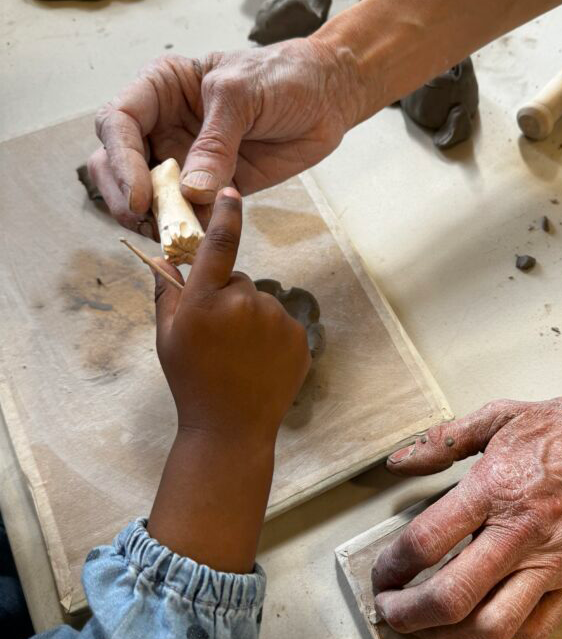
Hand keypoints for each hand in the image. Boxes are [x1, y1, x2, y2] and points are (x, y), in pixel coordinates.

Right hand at [88, 39, 359, 234]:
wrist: (326, 99)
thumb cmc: (283, 78)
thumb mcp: (243, 95)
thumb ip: (215, 142)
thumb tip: (191, 192)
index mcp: (160, 90)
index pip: (117, 123)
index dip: (121, 162)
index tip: (141, 197)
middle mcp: (164, 127)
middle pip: (118, 165)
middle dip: (125, 197)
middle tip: (148, 223)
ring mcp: (186, 161)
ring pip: (150, 197)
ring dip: (156, 220)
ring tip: (177, 237)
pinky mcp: (212, 189)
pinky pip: (191, 216)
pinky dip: (190, 232)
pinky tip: (200, 242)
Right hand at [152, 187, 310, 440]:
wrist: (231, 429)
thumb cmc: (192, 382)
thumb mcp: (167, 337)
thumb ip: (167, 292)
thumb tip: (166, 257)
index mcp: (206, 302)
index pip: (219, 244)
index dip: (226, 213)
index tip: (232, 191)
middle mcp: (245, 304)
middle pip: (238, 280)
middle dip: (228, 297)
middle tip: (219, 336)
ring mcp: (278, 322)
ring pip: (261, 304)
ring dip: (251, 319)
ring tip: (240, 355)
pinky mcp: (300, 338)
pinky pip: (282, 324)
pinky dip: (272, 336)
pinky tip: (259, 363)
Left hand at [372, 394, 561, 638]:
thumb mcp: (500, 416)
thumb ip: (443, 440)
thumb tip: (399, 461)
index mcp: (494, 488)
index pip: (427, 541)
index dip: (393, 566)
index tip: (382, 574)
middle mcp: (520, 532)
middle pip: (452, 596)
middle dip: (409, 615)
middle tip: (390, 614)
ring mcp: (552, 562)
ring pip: (493, 625)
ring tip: (427, 634)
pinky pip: (538, 626)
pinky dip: (504, 635)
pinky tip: (483, 626)